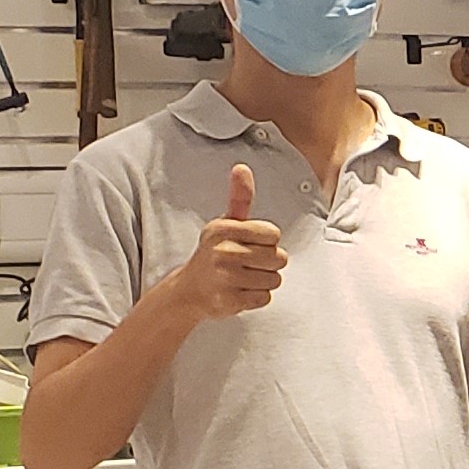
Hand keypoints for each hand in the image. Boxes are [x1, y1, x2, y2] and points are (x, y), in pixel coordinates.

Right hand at [170, 164, 284, 320]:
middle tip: (248, 263)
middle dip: (269, 262)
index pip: (273, 234)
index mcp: (223, 229)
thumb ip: (239, 198)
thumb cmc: (213, 253)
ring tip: (242, 277)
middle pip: (278, 258)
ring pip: (274, 279)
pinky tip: (239, 291)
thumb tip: (242, 168)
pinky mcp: (230, 301)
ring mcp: (225, 278)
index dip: (267, 240)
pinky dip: (256, 297)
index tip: (249, 243)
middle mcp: (223, 252)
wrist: (189, 291)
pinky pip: (265, 298)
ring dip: (263, 280)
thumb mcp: (225, 223)